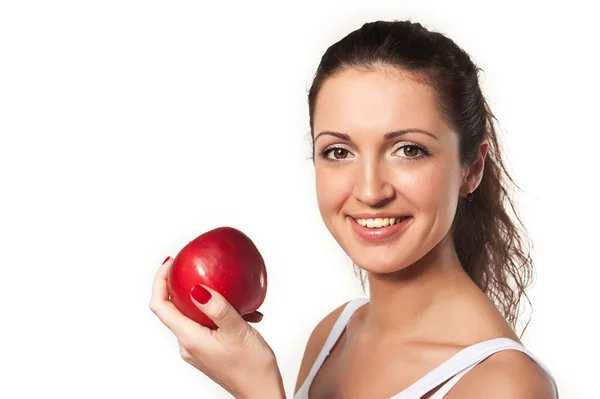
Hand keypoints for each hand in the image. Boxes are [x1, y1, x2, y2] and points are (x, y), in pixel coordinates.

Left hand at [150, 257, 285, 398]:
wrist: (261, 393)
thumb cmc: (252, 366)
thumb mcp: (237, 330)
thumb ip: (216, 307)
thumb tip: (196, 288)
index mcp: (189, 338)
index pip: (160, 305)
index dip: (159, 281)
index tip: (171, 262)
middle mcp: (188, 344)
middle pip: (172, 308)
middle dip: (180, 284)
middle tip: (195, 265)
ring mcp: (198, 348)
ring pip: (192, 315)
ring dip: (206, 298)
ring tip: (228, 287)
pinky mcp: (209, 350)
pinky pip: (206, 324)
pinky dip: (219, 312)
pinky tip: (243, 311)